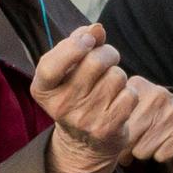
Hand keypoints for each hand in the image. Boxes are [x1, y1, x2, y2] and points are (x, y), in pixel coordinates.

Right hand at [31, 23, 145, 172]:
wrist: (84, 143)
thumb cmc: (77, 93)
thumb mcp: (68, 70)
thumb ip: (78, 42)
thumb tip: (97, 29)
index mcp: (43, 88)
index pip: (51, 65)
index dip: (73, 46)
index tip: (88, 39)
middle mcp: (60, 106)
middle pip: (95, 61)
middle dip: (107, 53)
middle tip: (108, 60)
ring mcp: (83, 119)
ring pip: (116, 76)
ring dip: (118, 76)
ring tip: (109, 87)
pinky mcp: (106, 129)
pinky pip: (130, 95)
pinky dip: (129, 94)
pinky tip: (118, 102)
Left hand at [115, 78, 172, 167]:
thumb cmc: (148, 116)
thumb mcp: (130, 104)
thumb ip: (111, 111)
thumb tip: (99, 136)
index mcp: (138, 85)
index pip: (114, 121)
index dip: (114, 134)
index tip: (119, 135)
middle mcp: (158, 94)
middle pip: (127, 138)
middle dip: (127, 147)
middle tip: (132, 145)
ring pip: (141, 151)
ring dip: (143, 153)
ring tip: (149, 142)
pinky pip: (161, 156)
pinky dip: (160, 156)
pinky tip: (164, 144)